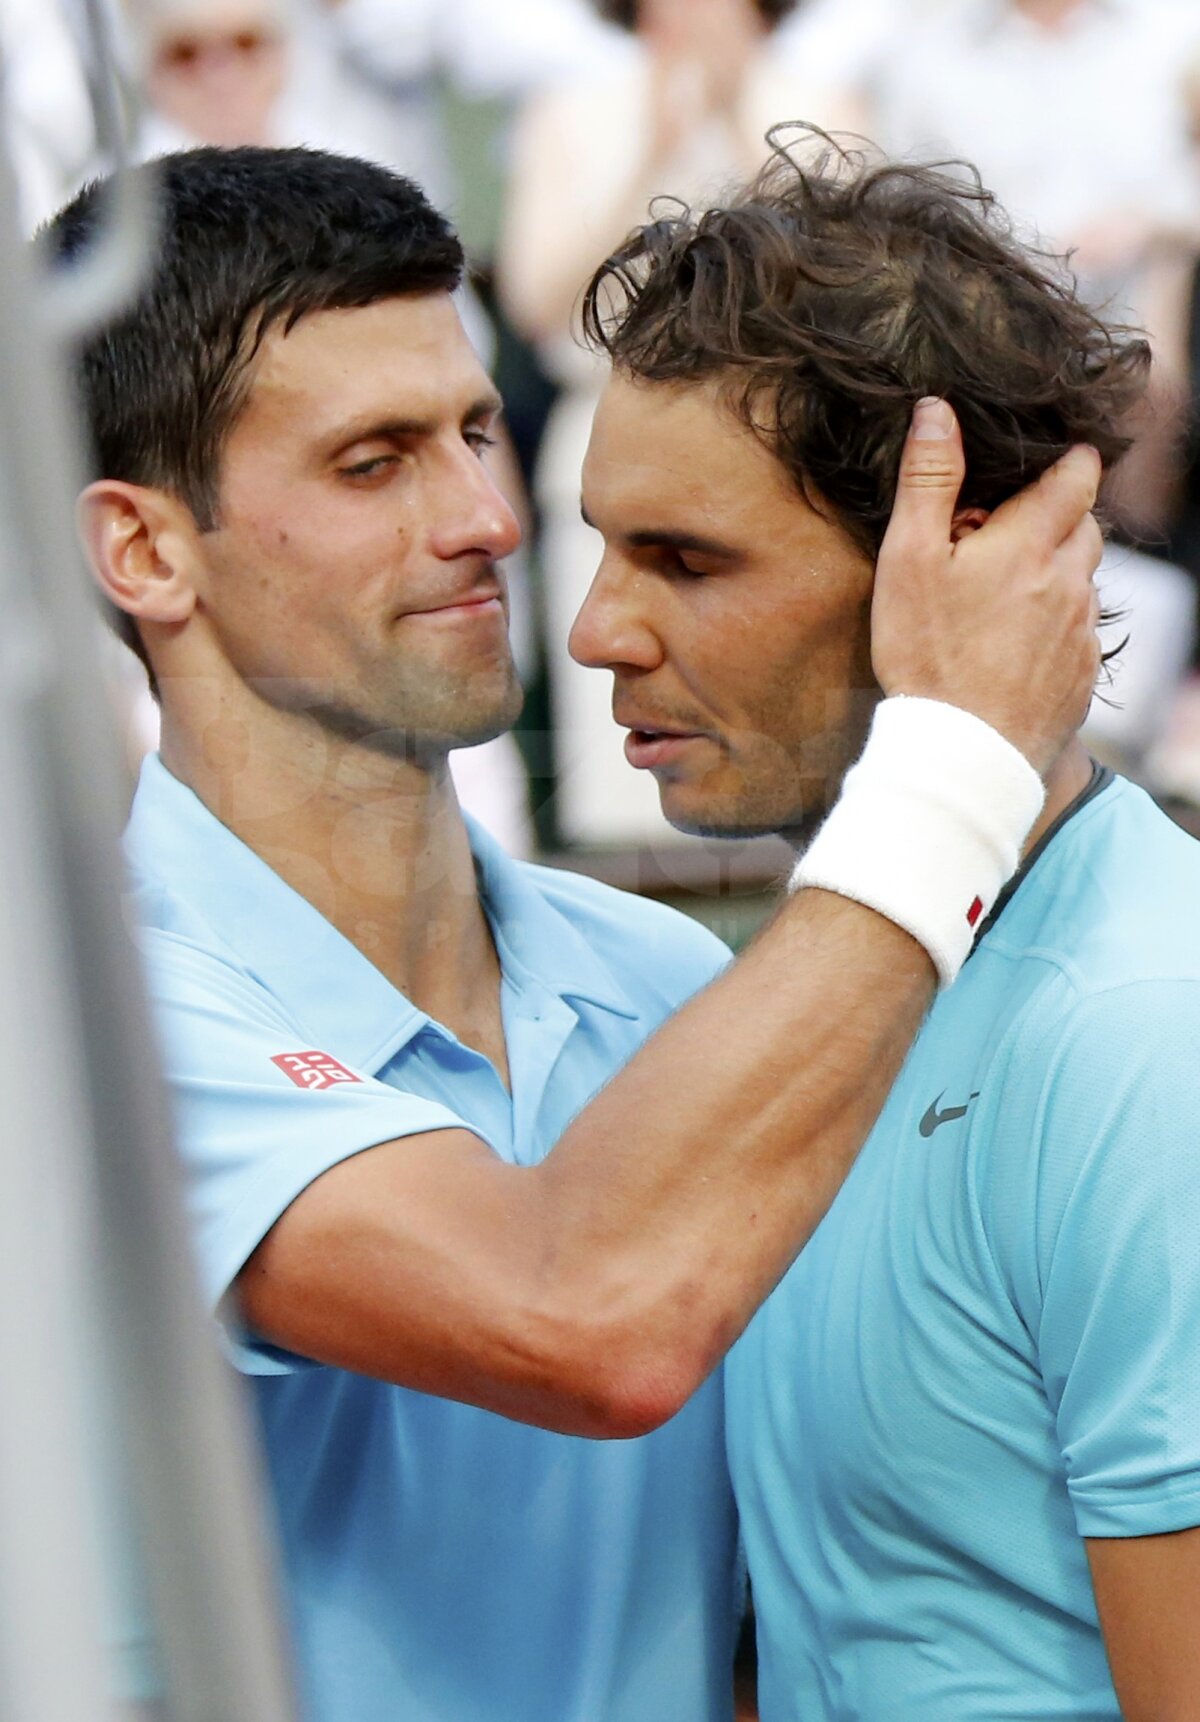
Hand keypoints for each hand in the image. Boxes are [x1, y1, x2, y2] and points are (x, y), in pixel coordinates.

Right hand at [871, 398, 1102, 774]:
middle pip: (1083, 527)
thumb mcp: (909, 560)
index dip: (1064, 464)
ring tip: (998, 603)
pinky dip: (1053, 627)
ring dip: (1052, 577)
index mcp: (1031, 543)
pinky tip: (1009, 649)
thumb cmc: (927, 655)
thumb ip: (928, 481)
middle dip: (1052, 522)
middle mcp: (1070, 581)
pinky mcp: (1082, 676)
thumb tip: (937, 411)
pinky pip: (1077, 633)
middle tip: (997, 544)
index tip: (1041, 468)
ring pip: (1081, 581)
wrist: (962, 752)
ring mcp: (1081, 631)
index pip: (1077, 476)